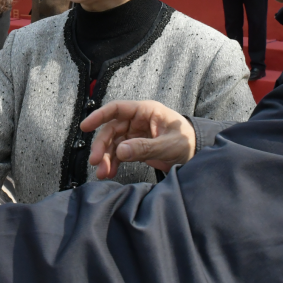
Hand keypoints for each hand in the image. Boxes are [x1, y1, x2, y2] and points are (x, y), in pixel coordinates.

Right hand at [80, 100, 195, 179]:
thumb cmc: (187, 141)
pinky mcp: (136, 147)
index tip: (85, 126)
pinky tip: (110, 172)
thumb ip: (145, 147)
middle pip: (111, 129)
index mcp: (146, 111)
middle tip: (96, 162)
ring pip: (113, 143)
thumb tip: (120, 151)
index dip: (99, 116)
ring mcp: (136, 134)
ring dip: (106, 157)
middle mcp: (137, 120)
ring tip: (102, 173)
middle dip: (102, 146)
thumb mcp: (169, 145)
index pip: (117, 109)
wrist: (197, 153)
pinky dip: (113, 162)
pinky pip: (120, 153)